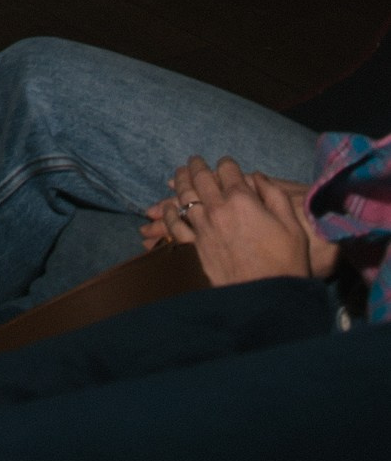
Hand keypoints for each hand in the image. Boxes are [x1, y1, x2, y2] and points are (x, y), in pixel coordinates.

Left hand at [152, 157, 319, 286]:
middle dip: (198, 165)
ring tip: (180, 174)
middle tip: (195, 161)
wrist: (269, 299)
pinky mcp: (195, 247)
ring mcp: (203, 227)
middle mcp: (218, 208)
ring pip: (185, 195)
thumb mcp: (291, 224)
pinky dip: (170, 212)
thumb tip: (257, 177)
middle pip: (201, 177)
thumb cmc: (286, 262)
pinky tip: (170, 206)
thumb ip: (273, 194)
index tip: (227, 165)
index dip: (227, 164)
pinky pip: (177, 225)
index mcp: (242, 199)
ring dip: (181, 181)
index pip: (227, 168)